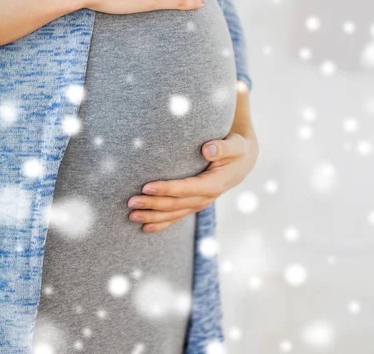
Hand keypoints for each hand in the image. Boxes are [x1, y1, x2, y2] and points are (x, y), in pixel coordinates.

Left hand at [126, 126, 258, 232]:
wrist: (242, 162)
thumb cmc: (236, 150)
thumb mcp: (235, 146)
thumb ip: (222, 147)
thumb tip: (207, 149)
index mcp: (213, 184)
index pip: (186, 188)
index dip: (166, 189)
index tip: (146, 187)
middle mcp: (206, 198)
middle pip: (175, 204)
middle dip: (152, 204)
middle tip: (131, 202)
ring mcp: (199, 203)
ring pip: (173, 214)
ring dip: (152, 216)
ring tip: (131, 215)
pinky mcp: (194, 204)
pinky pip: (176, 217)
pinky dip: (161, 223)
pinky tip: (145, 227)